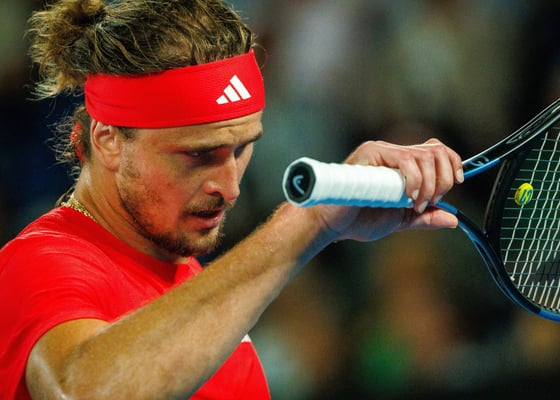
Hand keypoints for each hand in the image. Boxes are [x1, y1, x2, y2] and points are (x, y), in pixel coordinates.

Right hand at [308, 139, 463, 241]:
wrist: (332, 224)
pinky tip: (407, 199)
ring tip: (415, 205)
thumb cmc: (359, 219)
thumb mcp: (401, 220)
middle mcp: (393, 151)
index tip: (454, 185)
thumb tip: (453, 219)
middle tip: (429, 202)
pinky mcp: (371, 153)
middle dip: (443, 180)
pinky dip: (415, 182)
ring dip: (430, 185)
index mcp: (401, 163)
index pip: (437, 150)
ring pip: (425, 156)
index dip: (452, 165)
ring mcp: (381, 150)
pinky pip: (406, 160)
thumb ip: (425, 217)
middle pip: (436, 151)